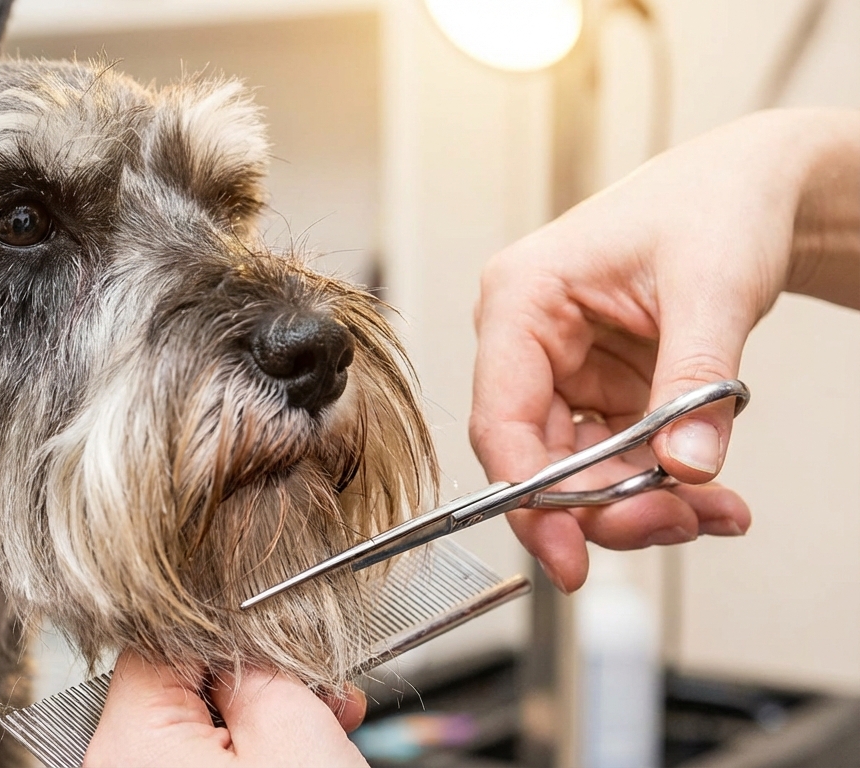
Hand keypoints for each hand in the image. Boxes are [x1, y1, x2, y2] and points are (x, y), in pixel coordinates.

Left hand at [84, 651, 367, 767]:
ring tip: (324, 737)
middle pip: (175, 691)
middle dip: (253, 688)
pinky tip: (295, 766)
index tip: (282, 650)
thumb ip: (258, 670)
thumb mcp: (293, 736)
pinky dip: (245, 766)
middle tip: (321, 698)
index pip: (158, 642)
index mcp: (127, 742)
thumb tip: (245, 648)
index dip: (229, 636)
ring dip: (257, 729)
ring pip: (191, 738)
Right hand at [469, 109, 859, 591]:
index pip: (503, 419)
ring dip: (642, 503)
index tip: (571, 556)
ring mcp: (565, 367)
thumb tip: (686, 468)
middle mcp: (529, 339)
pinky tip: (712, 497)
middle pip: (539, 457)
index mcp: (522, 298)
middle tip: (675, 526)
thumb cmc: (717, 202)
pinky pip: (618, 458)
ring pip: (579, 469)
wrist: (757, 186)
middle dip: (604, 506)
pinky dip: (663, 484)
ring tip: (714, 512)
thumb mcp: (712, 289)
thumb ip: (695, 382)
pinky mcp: (603, 388)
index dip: (529, 497)